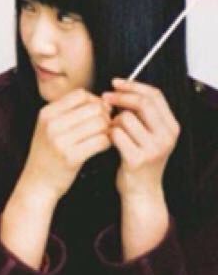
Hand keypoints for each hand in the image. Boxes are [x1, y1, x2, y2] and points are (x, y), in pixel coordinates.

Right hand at [20, 88, 111, 202]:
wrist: (37, 183)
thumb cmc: (48, 153)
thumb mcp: (48, 127)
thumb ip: (68, 112)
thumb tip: (101, 102)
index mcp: (46, 113)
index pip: (80, 94)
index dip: (95, 100)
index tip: (98, 112)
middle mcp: (51, 124)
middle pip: (93, 108)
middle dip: (104, 115)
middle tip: (106, 126)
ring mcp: (60, 141)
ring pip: (100, 123)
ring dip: (108, 129)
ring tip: (105, 136)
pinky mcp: (71, 157)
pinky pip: (101, 141)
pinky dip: (107, 143)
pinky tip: (103, 147)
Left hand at [102, 78, 179, 199]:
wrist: (141, 191)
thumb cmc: (138, 157)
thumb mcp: (148, 134)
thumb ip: (141, 113)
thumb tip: (119, 86)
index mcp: (171, 126)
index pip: (155, 95)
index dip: (133, 85)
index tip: (115, 82)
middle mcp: (166, 136)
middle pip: (142, 103)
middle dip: (120, 97)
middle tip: (104, 97)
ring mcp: (154, 149)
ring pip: (126, 118)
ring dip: (112, 120)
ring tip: (111, 129)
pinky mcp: (138, 159)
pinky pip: (116, 135)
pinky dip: (108, 134)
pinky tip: (107, 140)